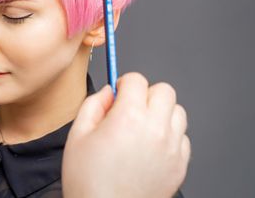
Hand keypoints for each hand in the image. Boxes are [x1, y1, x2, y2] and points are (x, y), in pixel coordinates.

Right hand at [62, 73, 190, 197]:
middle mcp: (156, 129)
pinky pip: (183, 137)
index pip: (136, 79)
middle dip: (146, 94)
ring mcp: (172, 148)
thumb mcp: (77, 135)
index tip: (118, 94)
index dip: (124, 83)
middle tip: (130, 108)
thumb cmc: (88, 180)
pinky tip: (151, 146)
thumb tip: (107, 92)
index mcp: (129, 117)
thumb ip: (93, 104)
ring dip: (161, 112)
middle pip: (164, 90)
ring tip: (142, 127)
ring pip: (178, 111)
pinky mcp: (180, 165)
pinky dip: (169, 135)